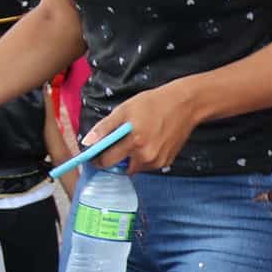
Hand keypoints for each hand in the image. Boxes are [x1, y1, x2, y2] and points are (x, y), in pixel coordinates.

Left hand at [84, 83, 205, 173]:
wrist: (185, 104)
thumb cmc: (153, 103)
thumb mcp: (125, 110)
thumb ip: (104, 128)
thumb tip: (87, 143)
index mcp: (134, 141)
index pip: (107, 160)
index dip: (98, 157)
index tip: (96, 153)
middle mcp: (146, 155)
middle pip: (120, 167)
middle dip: (115, 158)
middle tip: (118, 143)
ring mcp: (158, 161)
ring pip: (134, 167)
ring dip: (130, 158)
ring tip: (137, 139)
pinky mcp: (166, 162)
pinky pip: (147, 166)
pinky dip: (143, 158)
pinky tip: (149, 142)